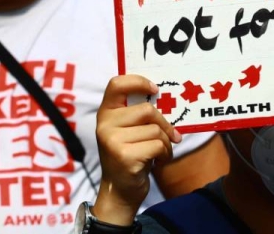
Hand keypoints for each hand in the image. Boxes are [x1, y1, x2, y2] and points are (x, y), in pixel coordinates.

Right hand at [93, 76, 182, 225]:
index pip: (116, 84)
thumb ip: (135, 113)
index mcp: (105, 113)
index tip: (154, 89)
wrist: (119, 191)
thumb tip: (162, 97)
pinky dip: (165, 154)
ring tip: (159, 152)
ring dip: (166, 142)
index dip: (138, 82)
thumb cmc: (128, 154)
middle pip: (146, 110)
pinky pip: (157, 145)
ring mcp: (113, 141)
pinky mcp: (125, 156)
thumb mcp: (125, 130)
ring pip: (155, 130)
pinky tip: (158, 161)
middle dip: (164, 124)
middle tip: (168, 136)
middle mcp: (105, 125)